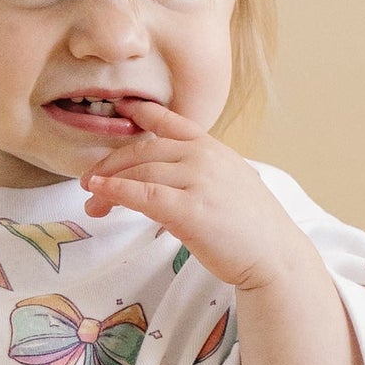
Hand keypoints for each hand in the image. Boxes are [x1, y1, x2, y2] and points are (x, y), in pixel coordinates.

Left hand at [80, 98, 310, 292]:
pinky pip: (143, 195)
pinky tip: (101, 194)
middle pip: (144, 151)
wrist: (275, 255)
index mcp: (214, 148)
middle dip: (112, 166)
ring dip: (109, 185)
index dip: (144, 114)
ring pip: (139, 173)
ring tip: (92, 202)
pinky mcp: (190, 209)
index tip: (123, 108)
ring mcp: (198, 180)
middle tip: (90, 183)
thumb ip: (199, 175)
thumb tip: (164, 183)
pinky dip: (116, 192)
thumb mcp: (227, 186)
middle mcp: (204, 157)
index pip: (173, 123)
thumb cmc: (251, 229)